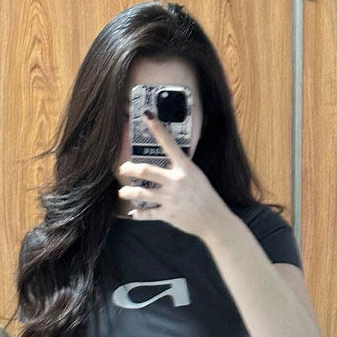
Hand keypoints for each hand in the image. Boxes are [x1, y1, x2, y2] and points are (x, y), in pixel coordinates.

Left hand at [117, 112, 228, 239]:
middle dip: (130, 169)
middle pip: (146, 171)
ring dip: (128, 192)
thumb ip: (181, 169)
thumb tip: (167, 162)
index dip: (157, 129)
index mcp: (185, 168)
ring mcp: (170, 198)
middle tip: (122, 169)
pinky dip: (139, 214)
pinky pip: (148, 213)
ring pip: (142, 193)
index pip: (169, 144)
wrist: (213, 219)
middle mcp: (176, 181)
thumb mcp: (197, 176)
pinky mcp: (167, 214)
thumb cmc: (206, 196)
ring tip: (123, 192)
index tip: (147, 116)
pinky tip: (133, 213)